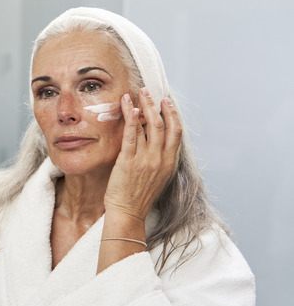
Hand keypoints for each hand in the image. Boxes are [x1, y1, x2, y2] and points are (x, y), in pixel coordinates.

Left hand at [104, 88, 182, 222]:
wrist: (128, 213)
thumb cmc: (139, 196)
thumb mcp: (158, 176)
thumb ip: (159, 159)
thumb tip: (156, 141)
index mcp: (169, 163)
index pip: (176, 133)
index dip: (172, 115)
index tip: (166, 102)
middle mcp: (160, 159)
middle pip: (162, 125)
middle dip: (155, 105)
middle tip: (148, 91)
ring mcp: (145, 160)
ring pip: (148, 127)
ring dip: (142, 107)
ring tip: (136, 94)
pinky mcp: (128, 162)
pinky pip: (131, 136)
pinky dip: (132, 120)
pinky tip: (129, 108)